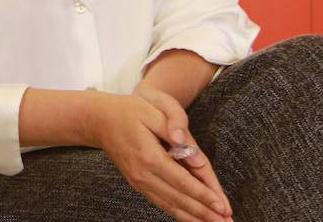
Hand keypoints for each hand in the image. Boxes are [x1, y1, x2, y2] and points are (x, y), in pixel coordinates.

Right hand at [87, 90, 232, 221]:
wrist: (100, 121)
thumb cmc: (130, 111)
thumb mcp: (154, 111)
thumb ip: (177, 132)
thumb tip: (196, 157)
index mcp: (150, 157)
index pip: (183, 182)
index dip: (204, 196)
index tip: (222, 207)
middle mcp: (143, 175)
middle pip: (179, 199)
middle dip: (204, 213)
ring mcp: (139, 182)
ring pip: (170, 206)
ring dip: (193, 218)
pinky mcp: (138, 184)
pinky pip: (161, 203)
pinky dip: (178, 213)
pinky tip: (191, 218)